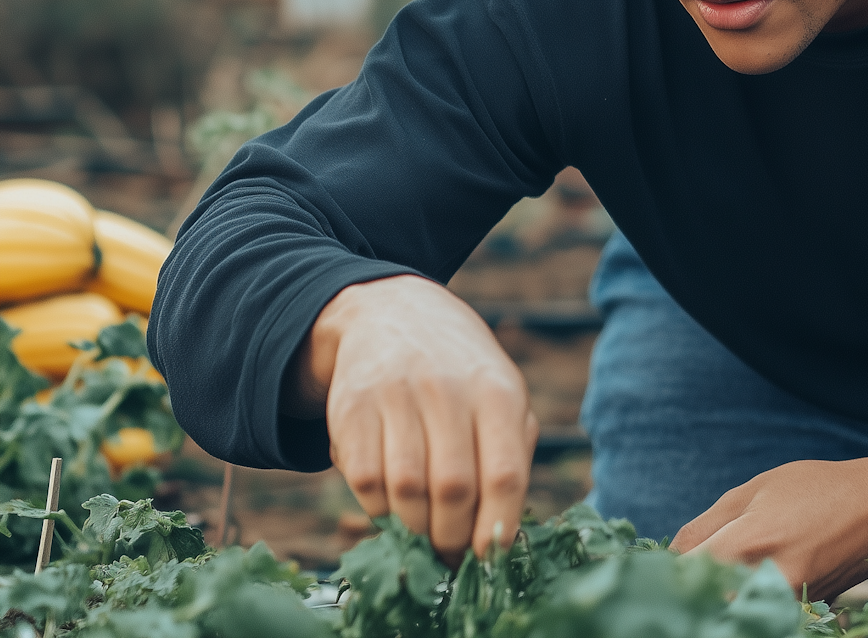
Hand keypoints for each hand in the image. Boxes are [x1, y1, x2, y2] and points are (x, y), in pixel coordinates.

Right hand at [291, 274, 538, 566]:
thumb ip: (512, 453)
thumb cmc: (461, 371)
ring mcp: (395, 397)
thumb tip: (503, 530)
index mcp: (497, 391)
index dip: (496, 529)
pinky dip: (379, 509)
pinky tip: (393, 503)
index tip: (488, 559)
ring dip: (415, 529)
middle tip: (450, 555)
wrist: (391, 313)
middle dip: (452, 538)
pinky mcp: (351, 409)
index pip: (504, 476)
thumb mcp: (501, 394)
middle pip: (453, 490)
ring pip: (405, 492)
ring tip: (424, 533)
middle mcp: (446, 390)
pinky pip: (364, 483)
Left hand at [671, 438, 867, 601]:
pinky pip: (763, 616)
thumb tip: (668, 561)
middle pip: (707, 606)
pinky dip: (745, 609)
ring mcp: (791, 604)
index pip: (683, 579)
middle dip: (686, 599)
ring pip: (734, 614)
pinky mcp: (807, 615)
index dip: (663, 580)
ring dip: (715, 604)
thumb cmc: (819, 488)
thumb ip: (706, 527)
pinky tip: (741, 593)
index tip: (647, 579)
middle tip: (672, 591)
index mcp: (748, 543)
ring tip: (705, 589)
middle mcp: (768, 581)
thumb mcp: (755, 490)